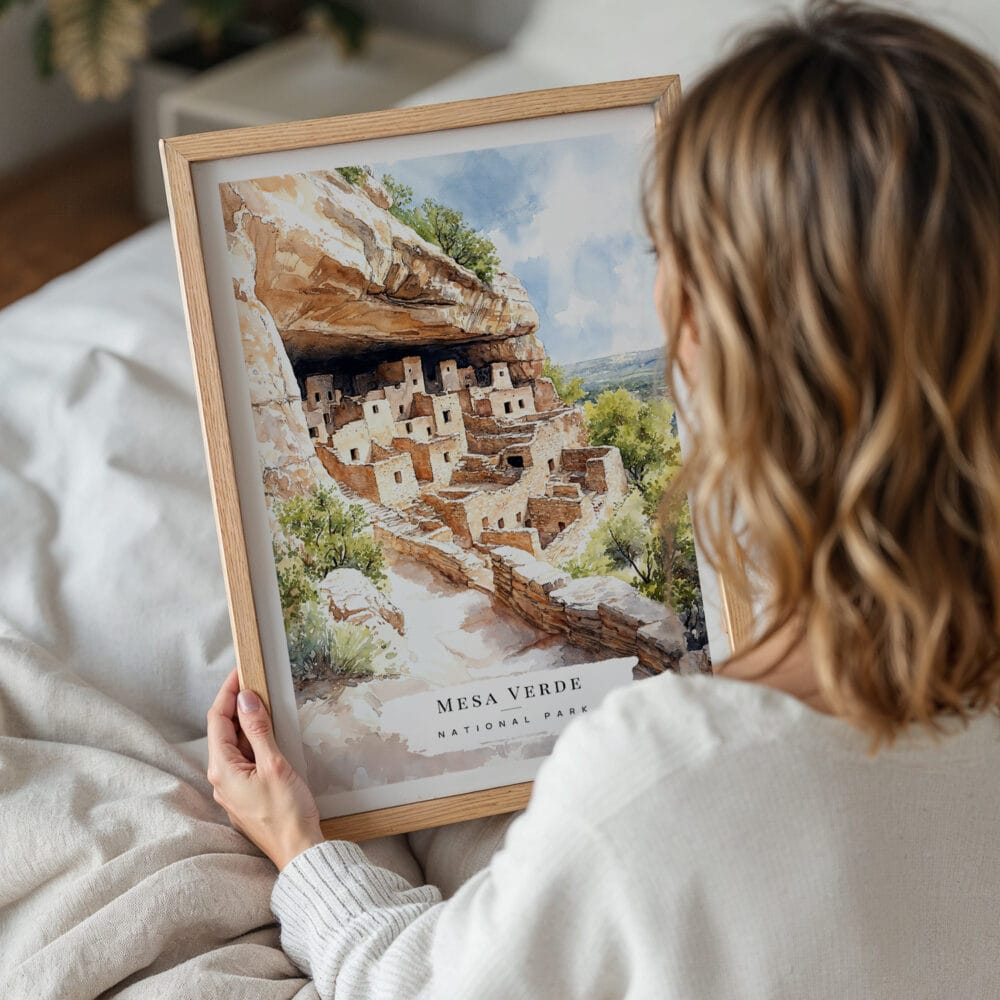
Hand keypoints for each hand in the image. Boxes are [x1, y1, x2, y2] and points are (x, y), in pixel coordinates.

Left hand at [206, 667, 324, 869]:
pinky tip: (268, 735)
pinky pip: (244, 760)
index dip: (227, 693)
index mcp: (222, 769)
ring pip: (234, 746)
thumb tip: (246, 699)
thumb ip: (258, 730)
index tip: (241, 672)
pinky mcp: (246, 795)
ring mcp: (232, 789)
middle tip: (254, 682)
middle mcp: (221, 779)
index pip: (217, 720)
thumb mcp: (274, 764)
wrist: (299, 852)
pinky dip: (253, 741)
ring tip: (263, 702)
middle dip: (236, 705)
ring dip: (246, 723)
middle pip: (223, 731)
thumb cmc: (287, 813)